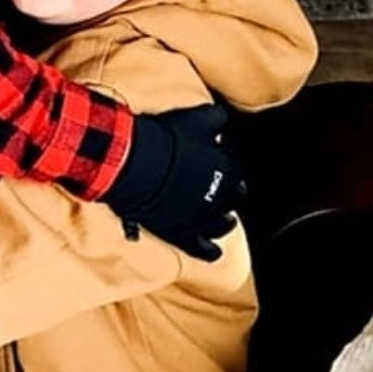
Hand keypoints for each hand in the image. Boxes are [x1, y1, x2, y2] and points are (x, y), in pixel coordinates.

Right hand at [100, 103, 244, 259]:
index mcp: (228, 171)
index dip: (227, 166)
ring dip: (224, 222)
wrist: (137, 164)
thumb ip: (215, 119)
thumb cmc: (165, 140)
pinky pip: (201, 249)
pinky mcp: (182, 234)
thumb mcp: (196, 119)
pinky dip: (210, 251)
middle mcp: (220, 198)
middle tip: (225, 189)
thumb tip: (222, 118)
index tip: (221, 162)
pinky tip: (214, 253)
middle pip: (232, 198)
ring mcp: (201, 219)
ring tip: (226, 221)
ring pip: (222, 225)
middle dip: (230, 194)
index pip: (235, 171)